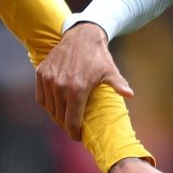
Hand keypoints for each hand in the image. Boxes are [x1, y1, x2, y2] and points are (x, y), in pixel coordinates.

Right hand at [36, 22, 133, 140]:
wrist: (82, 35)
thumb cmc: (98, 56)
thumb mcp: (110, 71)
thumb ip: (119, 85)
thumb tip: (131, 95)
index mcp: (76, 90)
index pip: (71, 122)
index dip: (75, 133)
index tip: (78, 137)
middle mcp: (59, 86)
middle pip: (59, 117)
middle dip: (66, 126)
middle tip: (73, 128)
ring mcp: (48, 80)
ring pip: (49, 108)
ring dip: (56, 116)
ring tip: (65, 118)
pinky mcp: (41, 73)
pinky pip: (41, 97)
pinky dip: (47, 104)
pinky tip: (56, 106)